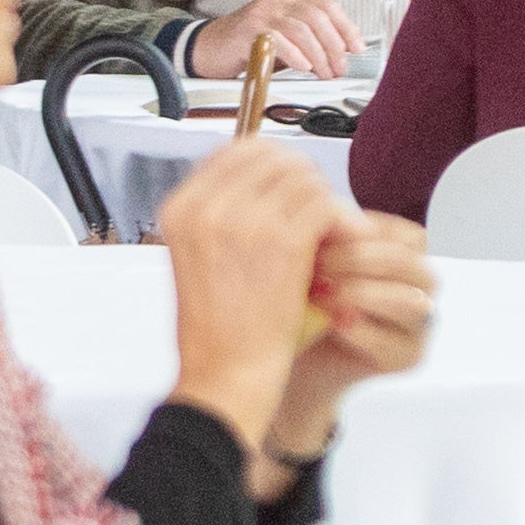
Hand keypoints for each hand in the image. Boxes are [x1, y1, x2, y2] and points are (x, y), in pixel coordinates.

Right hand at [155, 138, 347, 449]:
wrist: (223, 374)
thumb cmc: (215, 330)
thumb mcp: (195, 258)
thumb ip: (218, 217)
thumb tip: (267, 184)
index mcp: (180, 208)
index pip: (234, 150)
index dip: (272, 164)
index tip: (291, 186)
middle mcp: (206, 206)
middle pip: (273, 156)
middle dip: (303, 180)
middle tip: (319, 210)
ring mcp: (243, 221)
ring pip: (304, 178)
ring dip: (325, 201)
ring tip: (332, 232)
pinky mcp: (281, 241)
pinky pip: (323, 206)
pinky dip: (341, 221)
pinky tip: (344, 243)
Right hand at [187, 0, 363, 80]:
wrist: (209, 47)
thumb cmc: (250, 43)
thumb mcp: (286, 36)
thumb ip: (312, 38)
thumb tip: (344, 51)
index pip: (327, 5)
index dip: (346, 27)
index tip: (357, 48)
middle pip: (316, 17)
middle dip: (334, 46)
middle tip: (338, 68)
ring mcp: (261, 12)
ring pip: (301, 30)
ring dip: (318, 56)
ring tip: (323, 73)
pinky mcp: (247, 29)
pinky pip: (278, 39)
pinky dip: (295, 55)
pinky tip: (302, 67)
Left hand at [271, 211, 433, 463]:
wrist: (286, 348)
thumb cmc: (297, 290)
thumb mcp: (309, 252)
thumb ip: (324, 229)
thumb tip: (317, 202)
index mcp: (403, 251)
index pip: (402, 233)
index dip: (360, 230)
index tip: (316, 230)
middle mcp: (419, 284)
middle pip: (406, 263)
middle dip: (357, 258)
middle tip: (314, 261)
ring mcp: (419, 323)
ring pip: (409, 301)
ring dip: (360, 293)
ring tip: (318, 292)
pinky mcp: (408, 356)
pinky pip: (395, 342)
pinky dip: (359, 329)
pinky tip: (329, 319)